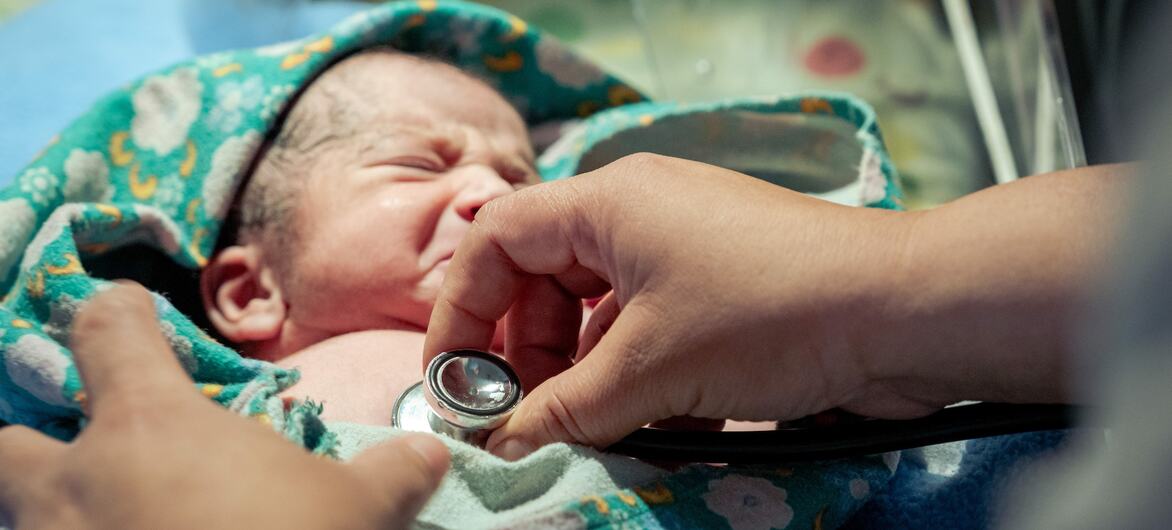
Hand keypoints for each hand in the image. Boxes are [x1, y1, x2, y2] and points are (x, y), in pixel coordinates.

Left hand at [0, 284, 448, 529]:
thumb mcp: (356, 512)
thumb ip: (389, 473)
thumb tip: (429, 454)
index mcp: (149, 426)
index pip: (107, 330)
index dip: (118, 312)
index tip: (131, 311)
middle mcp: (78, 481)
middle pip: (10, 443)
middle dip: (34, 445)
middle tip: (87, 465)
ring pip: (19, 517)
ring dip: (54, 516)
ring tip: (110, 525)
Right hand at [424, 153, 922, 458]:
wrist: (906, 314)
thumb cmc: (769, 314)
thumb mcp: (651, 369)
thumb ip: (565, 409)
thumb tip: (503, 444)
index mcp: (608, 203)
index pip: (499, 240)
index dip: (464, 309)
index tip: (458, 379)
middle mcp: (641, 216)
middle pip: (546, 283)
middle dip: (534, 358)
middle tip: (538, 418)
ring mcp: (686, 252)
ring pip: (603, 319)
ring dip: (597, 381)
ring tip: (610, 432)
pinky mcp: (724, 292)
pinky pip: (656, 334)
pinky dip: (650, 382)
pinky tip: (674, 428)